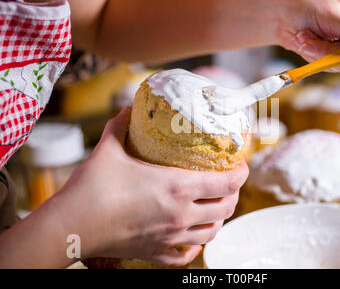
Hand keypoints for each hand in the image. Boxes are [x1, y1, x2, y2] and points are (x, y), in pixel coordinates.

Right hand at [53, 107, 247, 265]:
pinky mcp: (157, 253)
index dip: (241, 173)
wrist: (71, 226)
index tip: (241, 164)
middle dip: (233, 194)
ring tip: (214, 207)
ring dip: (219, 219)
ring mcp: (171, 237)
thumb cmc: (92, 188)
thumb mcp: (108, 149)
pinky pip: (186, 255)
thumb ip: (120, 127)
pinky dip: (195, 247)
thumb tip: (126, 110)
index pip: (227, 182)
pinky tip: (192, 239)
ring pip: (211, 232)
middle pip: (225, 208)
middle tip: (227, 183)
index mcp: (178, 187)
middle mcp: (181, 214)